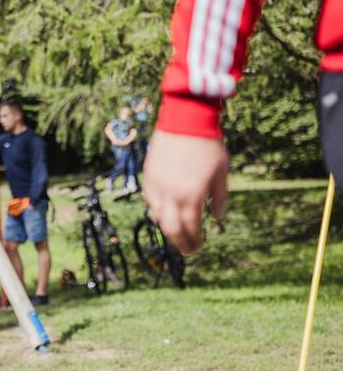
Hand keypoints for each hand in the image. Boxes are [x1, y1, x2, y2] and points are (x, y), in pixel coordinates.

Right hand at [143, 130, 227, 253]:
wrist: (185, 120)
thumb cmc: (208, 145)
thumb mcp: (221, 172)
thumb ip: (219, 197)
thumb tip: (217, 218)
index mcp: (192, 195)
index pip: (191, 227)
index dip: (195, 240)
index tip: (199, 246)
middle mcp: (172, 194)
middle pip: (172, 228)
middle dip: (180, 242)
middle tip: (187, 250)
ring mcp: (157, 186)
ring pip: (158, 216)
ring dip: (168, 228)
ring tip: (176, 233)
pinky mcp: (148, 177)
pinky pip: (150, 201)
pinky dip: (157, 211)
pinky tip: (164, 213)